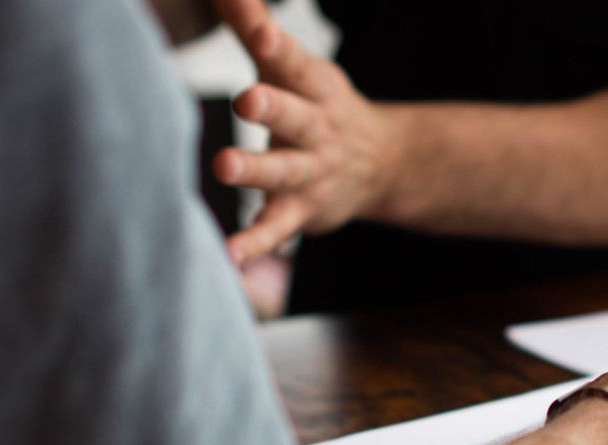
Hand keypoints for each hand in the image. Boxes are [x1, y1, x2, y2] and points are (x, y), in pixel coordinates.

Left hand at [212, 0, 399, 264]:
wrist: (382, 165)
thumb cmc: (316, 104)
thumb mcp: (293, 64)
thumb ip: (251, 24)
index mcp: (314, 87)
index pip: (294, 61)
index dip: (276, 43)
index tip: (259, 29)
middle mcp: (316, 129)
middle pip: (294, 115)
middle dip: (271, 107)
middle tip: (246, 99)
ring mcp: (311, 173)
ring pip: (283, 171)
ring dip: (256, 171)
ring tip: (225, 167)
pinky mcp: (301, 212)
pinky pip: (276, 230)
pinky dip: (254, 243)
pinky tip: (228, 256)